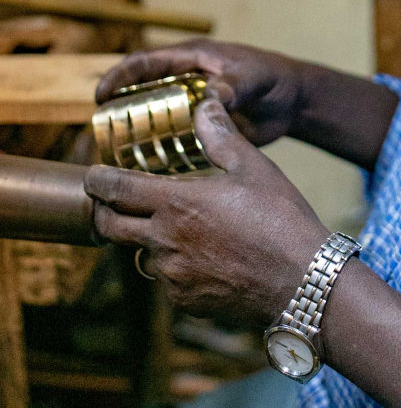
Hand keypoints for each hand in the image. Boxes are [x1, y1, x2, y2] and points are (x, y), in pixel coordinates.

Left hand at [85, 93, 327, 323]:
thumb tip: (205, 105)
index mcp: (176, 203)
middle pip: (112, 227)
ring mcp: (172, 276)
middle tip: (110, 203)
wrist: (301, 279)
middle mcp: (165, 241)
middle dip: (105, 213)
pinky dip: (175, 268)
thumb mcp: (253, 167)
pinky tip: (202, 258)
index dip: (98, 181)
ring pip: (142, 255)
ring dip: (146, 241)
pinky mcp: (185, 301)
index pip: (117, 190)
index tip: (92, 176)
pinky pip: (167, 281)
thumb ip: (221, 136)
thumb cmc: (280, 218)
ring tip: (171, 229)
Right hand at [95, 39, 305, 146]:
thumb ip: (235, 84)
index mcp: (191, 59)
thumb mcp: (255, 78)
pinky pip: (169, 138)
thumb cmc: (274, 78)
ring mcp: (189, 105)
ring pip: (150, 117)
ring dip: (132, 134)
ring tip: (113, 157)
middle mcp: (183, 81)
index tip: (100, 95)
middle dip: (116, 108)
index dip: (119, 76)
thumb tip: (211, 96)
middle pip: (139, 92)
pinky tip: (146, 173)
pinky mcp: (198, 128)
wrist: (294, 102)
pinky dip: (156, 152)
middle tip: (98, 133)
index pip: (145, 62)